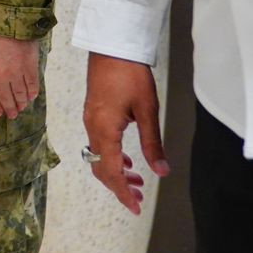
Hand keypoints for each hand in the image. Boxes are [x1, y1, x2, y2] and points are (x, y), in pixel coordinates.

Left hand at [0, 30, 40, 119]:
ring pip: (20, 94)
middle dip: (9, 108)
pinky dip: (32, 92)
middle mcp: (2, 77)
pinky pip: (33, 84)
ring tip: (22, 109)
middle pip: (6, 97)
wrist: (9, 20)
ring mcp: (18, 73)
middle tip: (12, 115)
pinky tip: (31, 97)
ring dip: (21, 103)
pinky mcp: (30, 67)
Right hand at [83, 52, 168, 214]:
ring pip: (99, 156)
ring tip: (137, 180)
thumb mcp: (147, 110)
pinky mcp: (93, 112)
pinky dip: (111, 157)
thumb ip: (152, 144)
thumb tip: (161, 171)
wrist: (112, 46)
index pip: (111, 172)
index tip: (135, 207)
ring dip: (116, 171)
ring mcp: (90, 119)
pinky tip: (127, 158)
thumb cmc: (129, 73)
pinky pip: (98, 143)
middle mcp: (92, 127)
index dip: (123, 192)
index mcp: (104, 130)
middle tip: (139, 198)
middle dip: (119, 186)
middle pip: (101, 168)